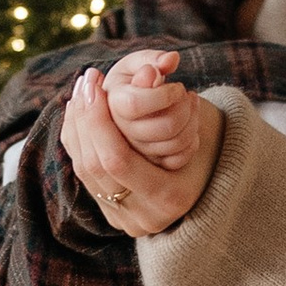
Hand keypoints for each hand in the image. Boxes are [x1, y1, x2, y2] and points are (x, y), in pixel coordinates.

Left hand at [62, 62, 219, 235]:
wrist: (208, 184)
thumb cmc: (203, 144)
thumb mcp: (190, 120)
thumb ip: (168, 95)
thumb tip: (154, 67)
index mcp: (169, 196)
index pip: (117, 159)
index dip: (99, 120)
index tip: (94, 83)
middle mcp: (143, 215)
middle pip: (96, 165)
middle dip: (85, 120)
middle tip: (84, 82)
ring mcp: (125, 218)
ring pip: (84, 170)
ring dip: (77, 127)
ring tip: (79, 92)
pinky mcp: (112, 212)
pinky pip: (84, 174)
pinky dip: (77, 141)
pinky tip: (77, 113)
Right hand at [102, 46, 203, 172]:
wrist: (130, 104)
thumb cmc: (135, 79)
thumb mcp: (138, 63)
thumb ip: (152, 59)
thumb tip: (170, 60)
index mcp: (111, 105)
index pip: (136, 104)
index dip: (165, 94)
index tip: (177, 86)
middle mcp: (119, 133)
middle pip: (165, 126)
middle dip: (184, 108)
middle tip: (185, 94)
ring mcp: (136, 153)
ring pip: (177, 143)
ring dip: (193, 119)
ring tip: (190, 102)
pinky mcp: (151, 165)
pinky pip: (179, 159)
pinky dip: (192, 140)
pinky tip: (190, 123)